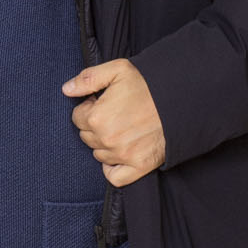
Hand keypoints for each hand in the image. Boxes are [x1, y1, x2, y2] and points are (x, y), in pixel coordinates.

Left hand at [61, 59, 165, 187]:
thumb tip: (66, 89)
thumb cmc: (149, 84)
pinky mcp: (138, 166)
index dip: (89, 108)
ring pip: (99, 154)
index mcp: (96, 117)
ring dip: (105, 144)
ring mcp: (122, 155)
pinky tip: (119, 154)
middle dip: (95, 125)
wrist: (181, 99)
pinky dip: (113, 169)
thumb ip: (88, 78)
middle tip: (115, 114)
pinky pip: (114, 177)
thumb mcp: (117, 70)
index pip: (77, 117)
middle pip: (86, 137)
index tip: (103, 102)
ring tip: (123, 129)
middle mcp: (106, 140)